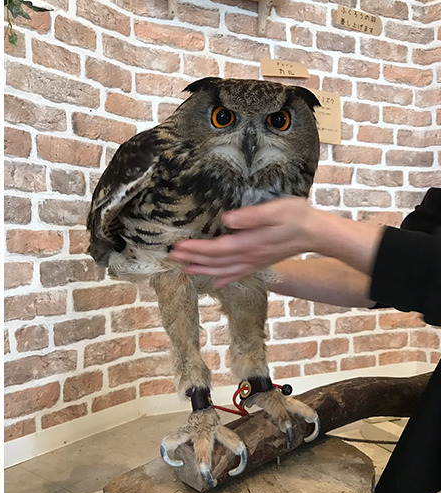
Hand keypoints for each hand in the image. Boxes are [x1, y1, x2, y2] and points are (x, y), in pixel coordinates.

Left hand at [169, 198, 319, 286]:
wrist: (318, 233)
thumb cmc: (298, 217)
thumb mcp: (276, 210)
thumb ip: (252, 216)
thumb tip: (228, 219)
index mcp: (250, 244)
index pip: (217, 249)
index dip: (196, 249)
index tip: (178, 247)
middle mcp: (249, 257)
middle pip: (216, 261)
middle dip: (193, 259)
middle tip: (173, 257)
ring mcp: (255, 262)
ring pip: (224, 270)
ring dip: (204, 270)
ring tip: (186, 269)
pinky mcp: (261, 262)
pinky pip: (239, 274)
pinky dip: (225, 278)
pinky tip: (216, 282)